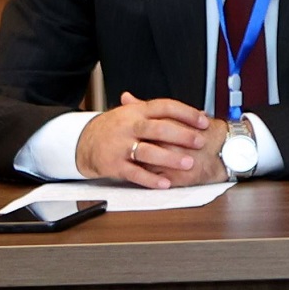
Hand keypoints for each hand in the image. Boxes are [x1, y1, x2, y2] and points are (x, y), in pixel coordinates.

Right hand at [75, 93, 220, 188]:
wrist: (83, 141)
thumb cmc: (118, 127)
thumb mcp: (136, 113)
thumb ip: (163, 114)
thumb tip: (199, 114)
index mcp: (138, 111)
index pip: (165, 107)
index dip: (186, 113)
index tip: (204, 120)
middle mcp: (129, 126)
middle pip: (158, 128)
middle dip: (181, 135)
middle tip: (200, 142)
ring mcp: (120, 146)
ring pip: (147, 151)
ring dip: (169, 158)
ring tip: (188, 164)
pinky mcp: (113, 165)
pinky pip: (133, 173)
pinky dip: (150, 179)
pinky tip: (165, 183)